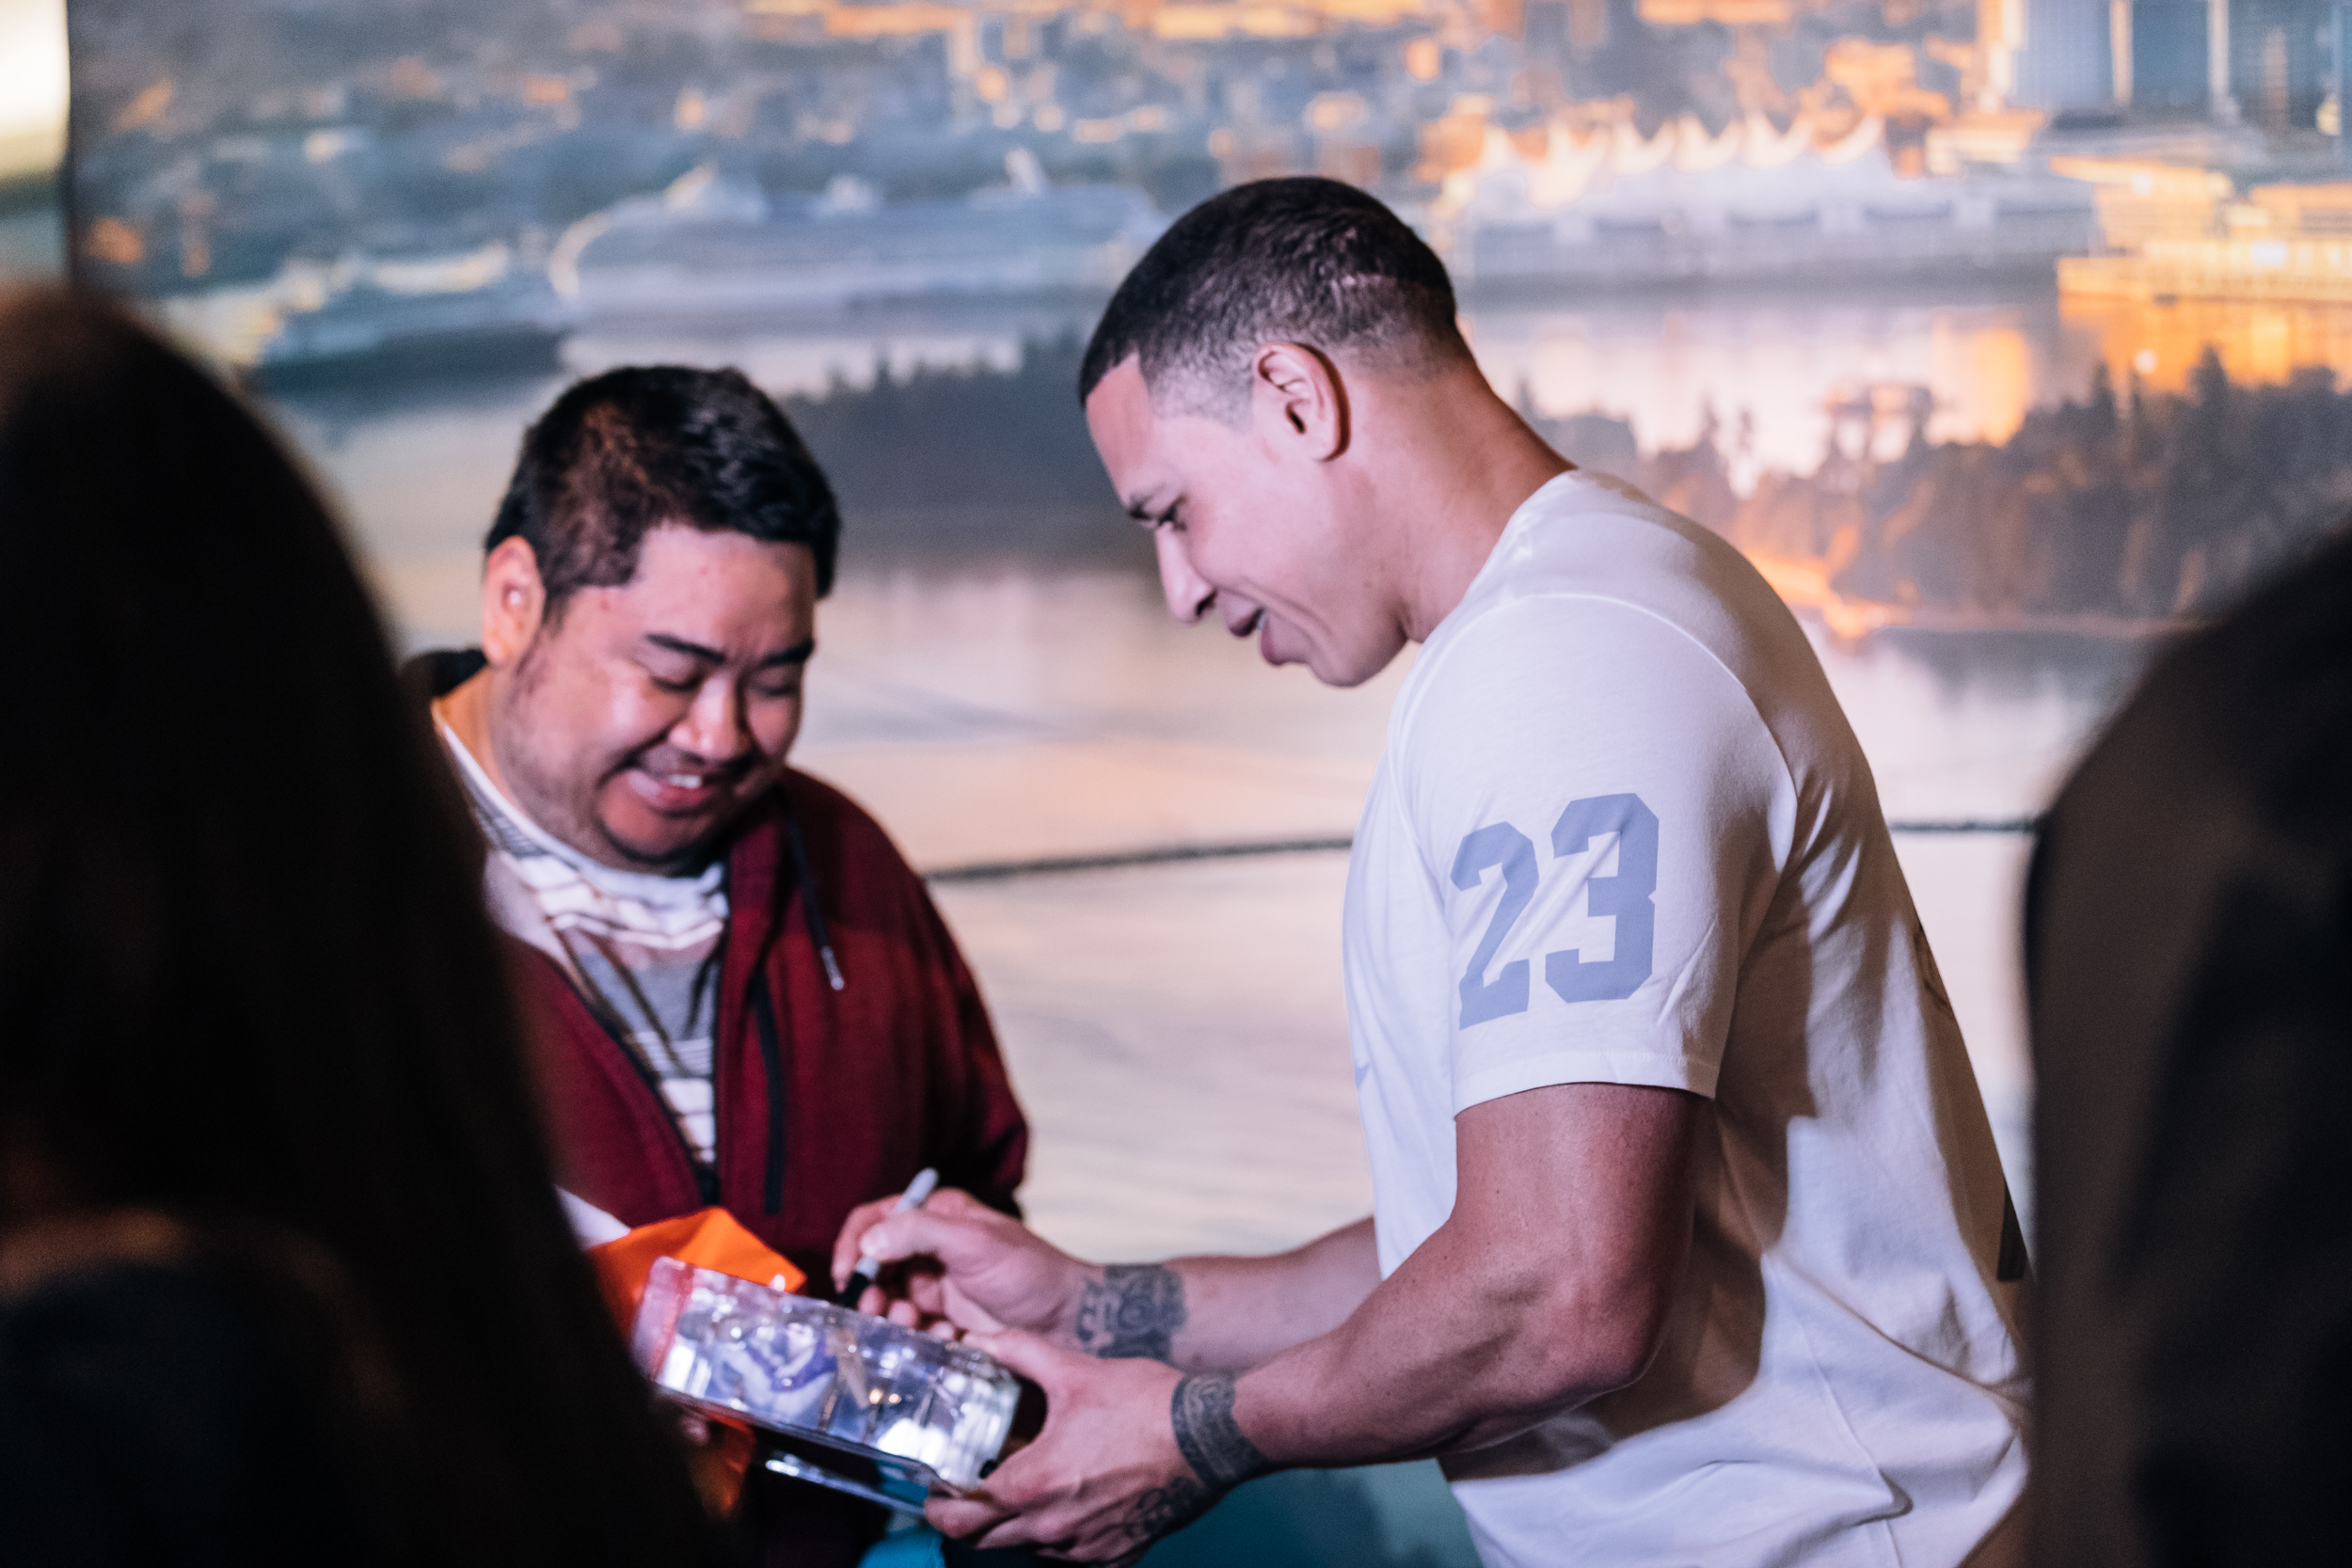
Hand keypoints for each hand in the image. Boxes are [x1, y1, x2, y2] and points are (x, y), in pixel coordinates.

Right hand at [829, 1188, 1090, 1340]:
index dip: (853, 1242)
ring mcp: (936, 1284)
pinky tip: (944, 1338)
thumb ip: (920, 1232)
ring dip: (891, 1316)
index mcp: (937, 1215)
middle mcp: (930, 1247)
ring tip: (911, 1325)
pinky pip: (910, 1328)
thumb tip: (869, 1240)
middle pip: (873, 1264)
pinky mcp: (943, 1319)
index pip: (877, 1218)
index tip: (847, 1274)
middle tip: (875, 1312)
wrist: (1067, 1322)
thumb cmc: (1030, 1272)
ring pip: (888, 1300)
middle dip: (869, 1290)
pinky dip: (917, 1336)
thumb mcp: (976, 1242)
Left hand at [927, 1331, 1217, 1564]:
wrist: (1212, 1436)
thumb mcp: (1075, 1369)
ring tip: (1026, 1486)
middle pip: (986, 1541)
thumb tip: (980, 1337)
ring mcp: (1088, 1547)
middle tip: (968, 1488)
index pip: (962, 1516)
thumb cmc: (1148, 1405)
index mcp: (1035, 1484)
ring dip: (1016, 1525)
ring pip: (1029, 1548)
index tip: (934, 1489)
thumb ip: (1018, 1352)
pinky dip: (1062, 1536)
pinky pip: (1073, 1556)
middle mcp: (1055, 1527)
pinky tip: (1073, 1500)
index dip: (938, 1506)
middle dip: (969, 1518)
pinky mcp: (1119, 1554)